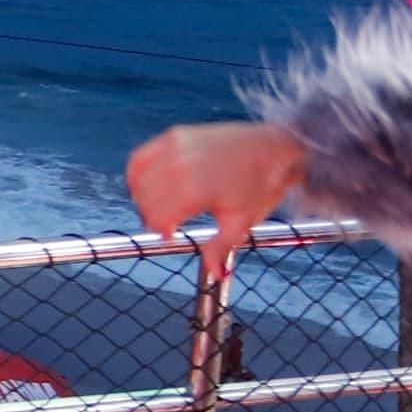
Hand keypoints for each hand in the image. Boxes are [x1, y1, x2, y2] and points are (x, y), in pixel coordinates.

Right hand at [126, 121, 309, 268]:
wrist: (274, 148)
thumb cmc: (260, 185)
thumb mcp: (241, 222)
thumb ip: (220, 249)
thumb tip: (215, 275)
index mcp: (195, 190)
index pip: (157, 217)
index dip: (161, 231)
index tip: (171, 235)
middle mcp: (179, 165)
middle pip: (144, 200)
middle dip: (151, 216)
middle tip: (167, 223)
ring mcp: (175, 147)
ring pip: (138, 180)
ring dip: (142, 196)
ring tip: (160, 204)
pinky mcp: (174, 135)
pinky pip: (140, 158)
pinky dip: (137, 173)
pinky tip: (148, 184)